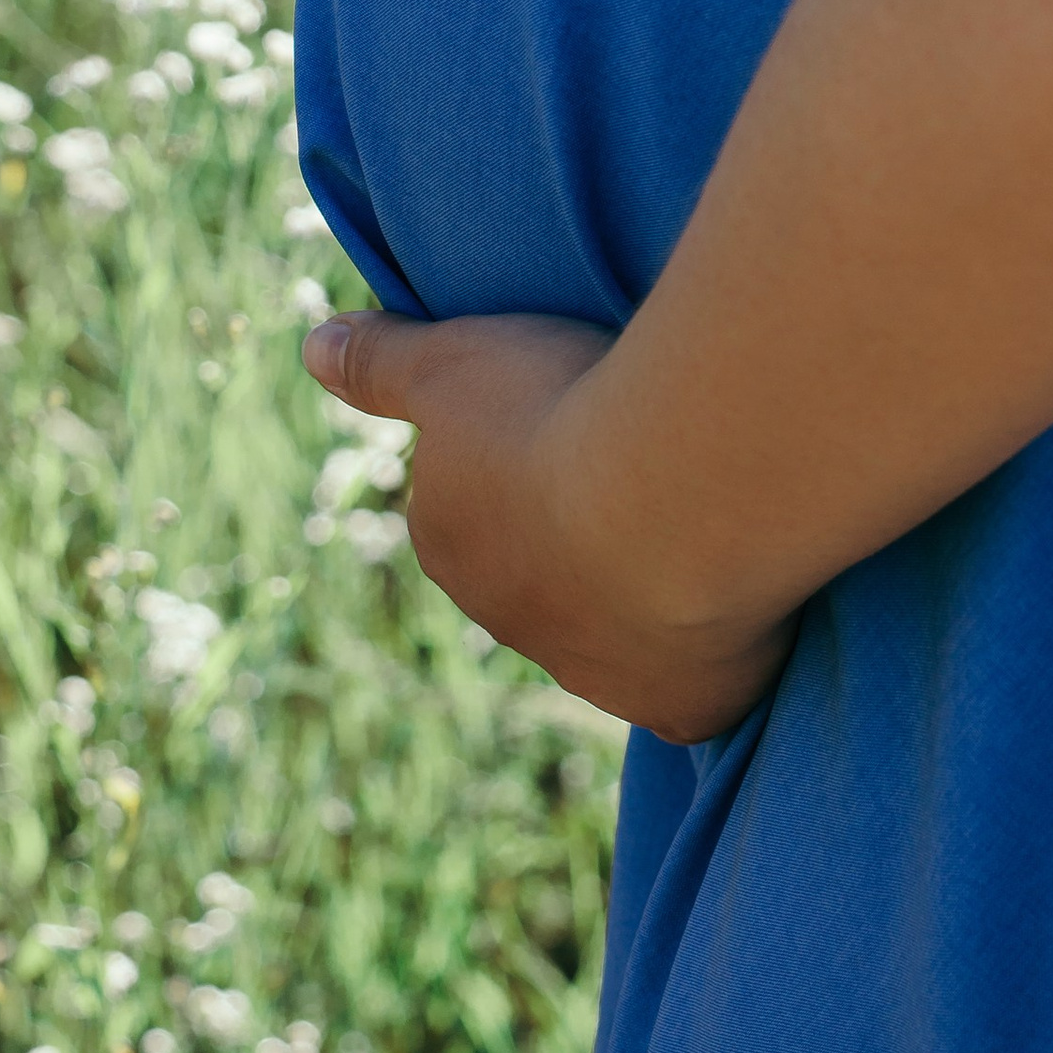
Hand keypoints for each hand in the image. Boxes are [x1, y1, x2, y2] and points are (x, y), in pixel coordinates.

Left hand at [300, 306, 794, 742]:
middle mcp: (512, 622)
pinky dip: (715, 658)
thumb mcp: (449, 360)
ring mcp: (600, 676)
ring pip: (620, 632)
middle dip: (584, 533)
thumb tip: (312, 346)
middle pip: (547, 573)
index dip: (527, 457)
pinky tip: (740, 606)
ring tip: (704, 515)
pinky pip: (696, 688)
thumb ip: (379, 360)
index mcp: (452, 544)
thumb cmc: (555, 413)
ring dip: (651, 589)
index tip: (576, 414)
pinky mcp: (683, 706)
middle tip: (649, 462)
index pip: (476, 506)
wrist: (669, 492)